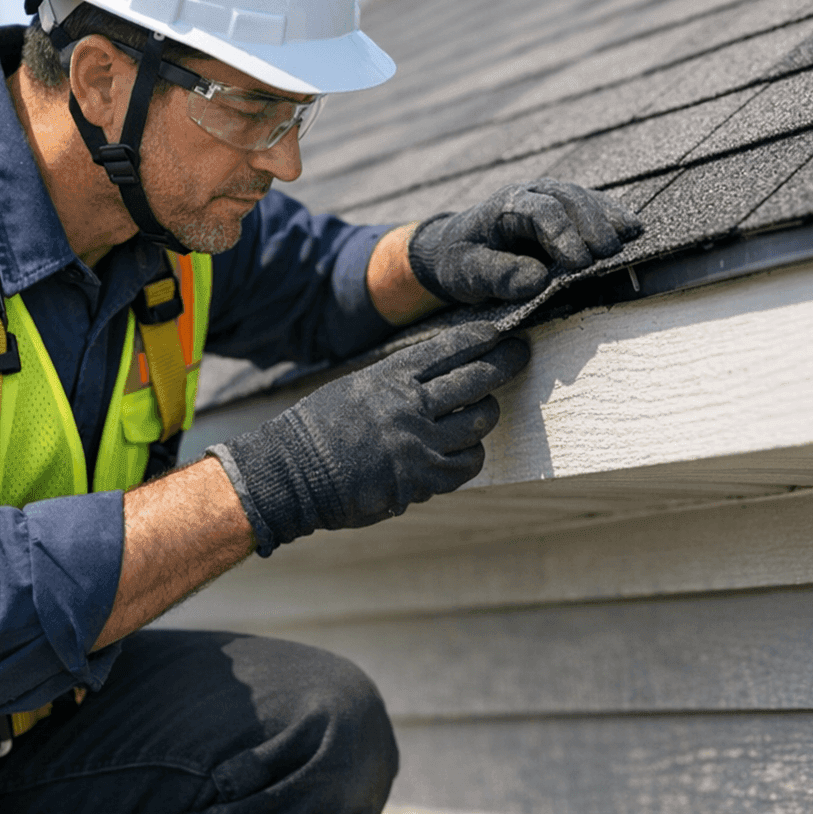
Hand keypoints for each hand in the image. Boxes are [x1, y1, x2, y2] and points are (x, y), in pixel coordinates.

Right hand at [209, 321, 529, 554]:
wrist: (292, 474)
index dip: (482, 337)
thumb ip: (401, 382)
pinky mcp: (421, 480)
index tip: (500, 333)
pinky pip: (468, 463)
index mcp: (390, 377)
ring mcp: (418, 444)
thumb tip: (447, 374)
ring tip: (483, 409)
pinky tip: (464, 448)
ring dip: (486, 413)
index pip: (450, 347)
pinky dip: (472, 453)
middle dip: (506, 363)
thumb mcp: (357, 387)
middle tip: (520, 355)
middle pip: (477, 379)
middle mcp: (408, 406)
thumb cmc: (321, 428)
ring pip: (480, 421)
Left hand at [407, 178, 641, 304]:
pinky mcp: (562, 209)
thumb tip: (538, 281)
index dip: (562, 234)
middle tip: (608, 254)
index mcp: (503, 207)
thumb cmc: (459, 262)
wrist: (455, 247)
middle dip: (590, 224)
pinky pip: (590, 206)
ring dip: (607, 217)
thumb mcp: (466, 274)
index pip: (539, 211)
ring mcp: (548, 197)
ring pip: (582, 197)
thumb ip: (498, 276)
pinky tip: (632, 229)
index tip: (579, 263)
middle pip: (567, 198)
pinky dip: (611, 215)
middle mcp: (529, 194)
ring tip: (629, 237)